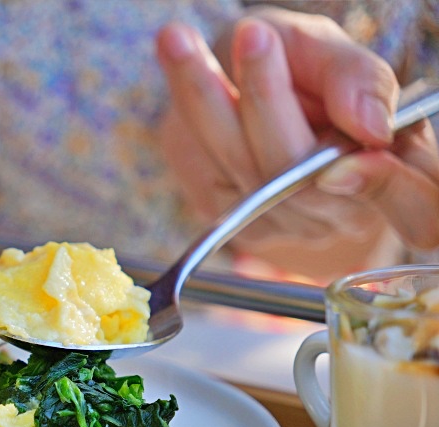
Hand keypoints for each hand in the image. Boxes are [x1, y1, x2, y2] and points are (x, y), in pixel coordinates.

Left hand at [155, 7, 438, 272]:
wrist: (248, 92)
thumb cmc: (303, 72)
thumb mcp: (334, 55)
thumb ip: (356, 79)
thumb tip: (369, 125)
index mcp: (391, 171)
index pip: (412, 200)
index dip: (383, 174)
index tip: (359, 126)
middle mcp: (341, 211)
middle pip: (303, 172)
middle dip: (269, 97)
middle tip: (252, 35)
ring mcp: (288, 224)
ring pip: (248, 169)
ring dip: (206, 97)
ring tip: (181, 39)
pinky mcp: (237, 223)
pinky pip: (211, 172)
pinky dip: (191, 115)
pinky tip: (181, 64)